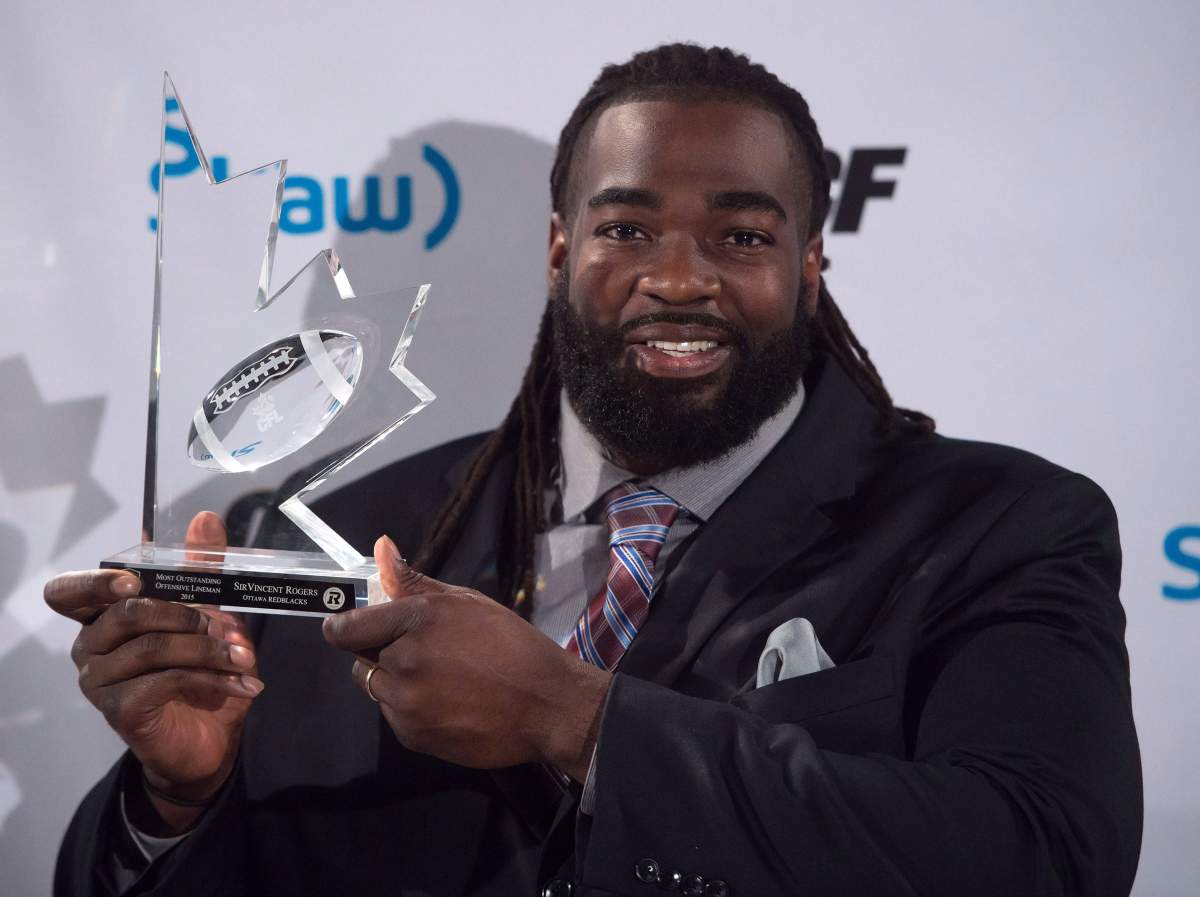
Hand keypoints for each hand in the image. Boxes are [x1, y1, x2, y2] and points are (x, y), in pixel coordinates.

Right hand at [43, 512, 261, 830]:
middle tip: (225, 628)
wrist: (209, 740)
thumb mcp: (210, 615)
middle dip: (186, 614)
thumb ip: (202, 569)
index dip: (96, 582)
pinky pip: (166, 680)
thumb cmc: (201, 671)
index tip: (134, 579)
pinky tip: (243, 684)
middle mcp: (91, 646)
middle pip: (128, 612)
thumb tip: (205, 518)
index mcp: (104, 617)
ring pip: (152, 646)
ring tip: (243, 658)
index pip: (69, 592)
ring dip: (208, 649)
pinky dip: (213, 677)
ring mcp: (99, 680)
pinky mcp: (119, 710)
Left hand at [323, 536, 610, 779]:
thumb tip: (380, 548)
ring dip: (398, 684)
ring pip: (378, 690)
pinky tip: (449, 704)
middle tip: (426, 655)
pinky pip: (396, 717)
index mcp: (414, 620)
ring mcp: (406, 703)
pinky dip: (413, 711)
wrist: (547, 704)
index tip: (356, 630)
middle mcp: (403, 662)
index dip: (346, 628)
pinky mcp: (413, 736)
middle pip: (361, 661)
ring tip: (443, 682)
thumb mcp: (466, 603)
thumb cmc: (512, 645)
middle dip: (383, 655)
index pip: (344, 629)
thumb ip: (414, 581)